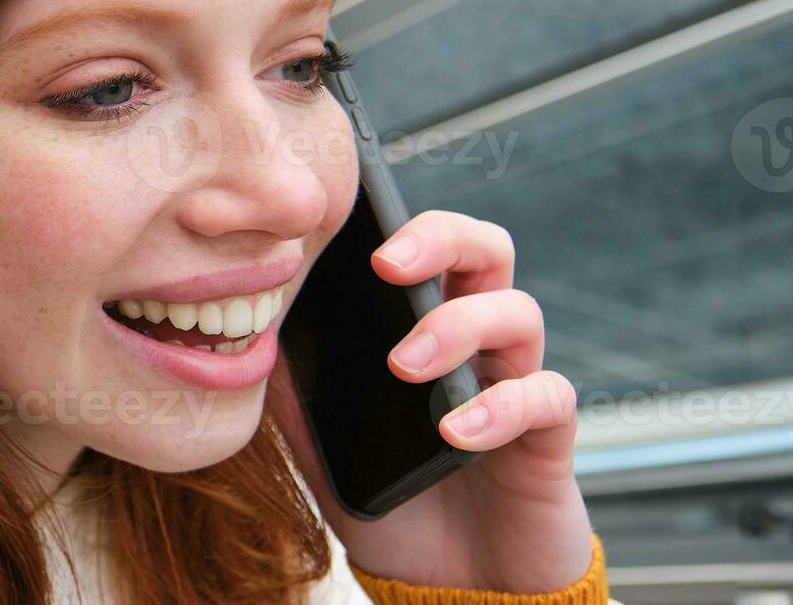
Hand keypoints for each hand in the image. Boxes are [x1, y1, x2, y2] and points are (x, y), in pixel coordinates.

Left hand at [266, 210, 594, 591]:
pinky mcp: (548, 436)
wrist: (443, 582)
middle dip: (441, 241)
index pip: (426, 247)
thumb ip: (292, 387)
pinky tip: (455, 432)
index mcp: (425, 324)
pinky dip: (499, 407)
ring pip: (518, 313)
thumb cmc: (388, 495)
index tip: (346, 231)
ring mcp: (516, 381)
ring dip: (456, 329)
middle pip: (488, 249)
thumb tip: (244, 332)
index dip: (398, 224)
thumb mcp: (320, 441)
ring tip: (404, 367)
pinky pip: (545, 396)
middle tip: (389, 267)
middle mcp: (478, 341)